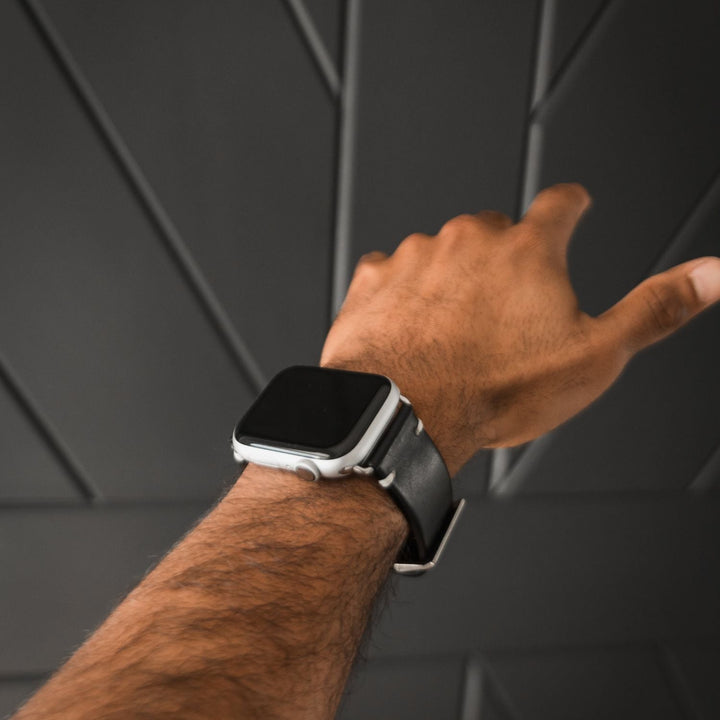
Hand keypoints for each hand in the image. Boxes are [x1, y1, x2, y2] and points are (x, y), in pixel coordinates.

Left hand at [321, 183, 719, 475]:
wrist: (406, 410)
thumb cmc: (493, 389)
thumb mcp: (594, 356)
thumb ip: (654, 308)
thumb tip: (713, 274)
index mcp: (528, 252)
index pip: (560, 204)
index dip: (570, 204)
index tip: (572, 203)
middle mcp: (471, 239)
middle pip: (494, 231)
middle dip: (502, 258)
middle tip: (501, 308)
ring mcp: (418, 254)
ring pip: (442, 253)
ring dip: (450, 281)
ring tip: (452, 331)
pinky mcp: (375, 277)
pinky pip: (393, 273)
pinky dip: (404, 294)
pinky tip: (410, 328)